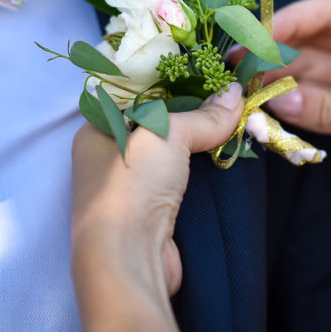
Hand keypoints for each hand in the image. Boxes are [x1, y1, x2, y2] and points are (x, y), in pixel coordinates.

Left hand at [71, 84, 243, 296]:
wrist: (128, 259)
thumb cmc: (131, 186)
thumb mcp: (166, 134)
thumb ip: (201, 116)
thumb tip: (235, 93)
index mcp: (95, 132)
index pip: (131, 95)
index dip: (166, 82)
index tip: (203, 72)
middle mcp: (107, 159)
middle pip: (154, 126)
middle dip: (189, 113)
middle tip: (227, 94)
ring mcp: (129, 190)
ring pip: (169, 156)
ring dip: (198, 144)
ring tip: (234, 119)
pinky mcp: (151, 216)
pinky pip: (180, 183)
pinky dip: (200, 173)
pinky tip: (226, 157)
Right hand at [263, 0, 330, 265]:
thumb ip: (330, 111)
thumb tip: (276, 97)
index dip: (289, 20)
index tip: (254, 37)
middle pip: (315, 36)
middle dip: (276, 48)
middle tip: (238, 64)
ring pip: (312, 66)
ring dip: (281, 76)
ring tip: (246, 88)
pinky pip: (318, 93)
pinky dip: (294, 98)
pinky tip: (268, 105)